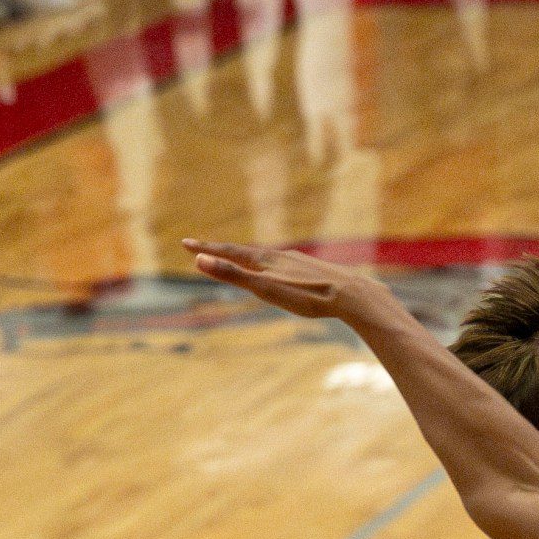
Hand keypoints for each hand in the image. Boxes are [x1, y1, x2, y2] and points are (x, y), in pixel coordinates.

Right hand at [183, 238, 404, 326]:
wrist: (352, 295)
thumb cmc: (308, 296)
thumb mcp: (265, 289)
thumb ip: (233, 275)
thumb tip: (199, 259)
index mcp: (266, 260)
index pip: (228, 251)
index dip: (206, 248)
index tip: (185, 243)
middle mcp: (281, 256)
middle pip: (246, 252)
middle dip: (224, 251)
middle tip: (206, 248)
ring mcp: (299, 262)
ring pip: (268, 257)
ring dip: (248, 257)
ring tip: (240, 259)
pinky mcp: (315, 271)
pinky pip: (286, 265)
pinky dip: (272, 265)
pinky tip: (283, 271)